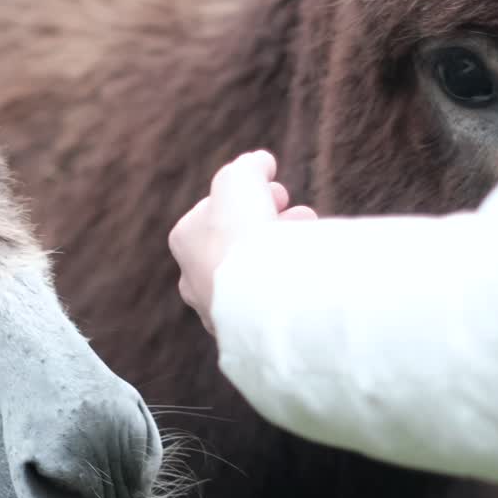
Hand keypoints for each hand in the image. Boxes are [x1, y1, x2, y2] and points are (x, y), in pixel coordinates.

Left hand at [168, 150, 316, 333]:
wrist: (257, 294)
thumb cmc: (241, 230)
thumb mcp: (242, 178)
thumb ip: (249, 166)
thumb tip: (261, 163)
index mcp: (185, 240)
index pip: (219, 210)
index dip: (252, 195)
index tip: (279, 193)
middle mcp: (195, 278)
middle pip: (239, 242)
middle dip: (272, 222)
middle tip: (299, 215)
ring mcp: (220, 310)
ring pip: (255, 274)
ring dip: (284, 252)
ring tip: (311, 239)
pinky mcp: (246, 334)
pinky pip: (269, 303)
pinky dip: (289, 285)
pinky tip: (308, 277)